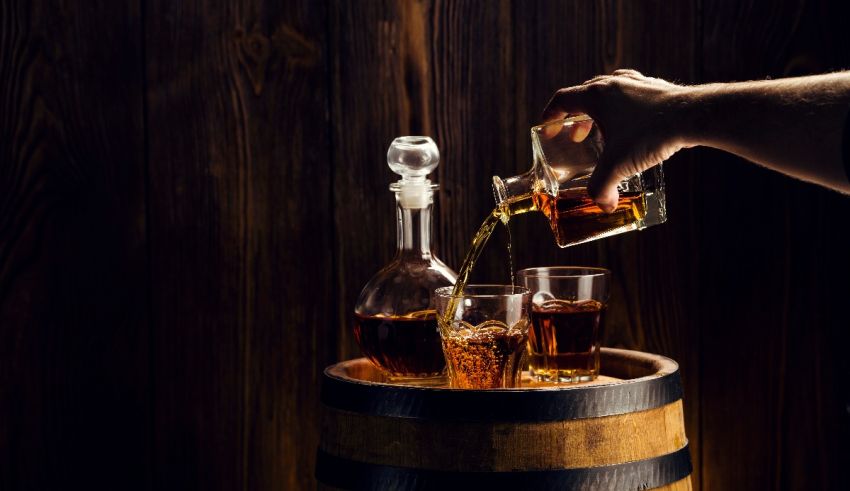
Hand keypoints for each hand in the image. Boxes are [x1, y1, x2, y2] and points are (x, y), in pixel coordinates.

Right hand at [542, 70, 689, 211]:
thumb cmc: (651, 134)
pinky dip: (625, 109)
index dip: (550, 115)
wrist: (693, 116)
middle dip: (576, 117)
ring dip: (601, 111)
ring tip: (604, 131)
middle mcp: (614, 83)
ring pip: (610, 92)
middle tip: (576, 137)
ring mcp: (637, 84)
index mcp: (596, 96)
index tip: (547, 128)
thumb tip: (603, 205)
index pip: (563, 99)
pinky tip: (633, 126)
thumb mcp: (618, 165)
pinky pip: (633, 95)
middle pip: (585, 95)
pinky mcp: (658, 89)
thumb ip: (603, 188)